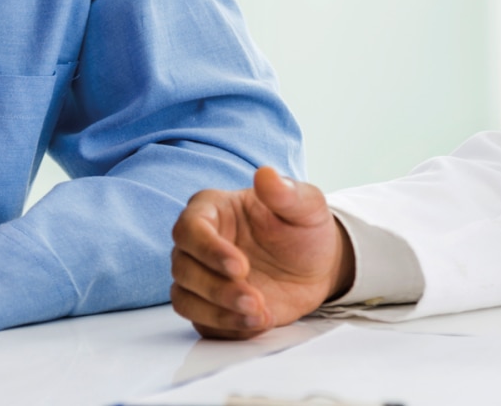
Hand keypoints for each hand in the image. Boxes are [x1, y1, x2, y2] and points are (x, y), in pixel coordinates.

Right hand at [170, 166, 354, 339]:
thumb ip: (286, 192)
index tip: (239, 266)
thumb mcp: (307, 207)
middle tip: (254, 298)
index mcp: (214, 210)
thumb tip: (265, 174)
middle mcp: (200, 243)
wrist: (317, 267)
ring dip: (218, 312)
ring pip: (185, 299)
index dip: (208, 250)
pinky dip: (228, 327)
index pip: (189, 228)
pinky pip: (203, 323)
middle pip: (183, 267)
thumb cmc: (305, 229)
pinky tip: (257, 322)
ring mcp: (203, 277)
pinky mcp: (211, 307)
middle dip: (216, 288)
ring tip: (258, 314)